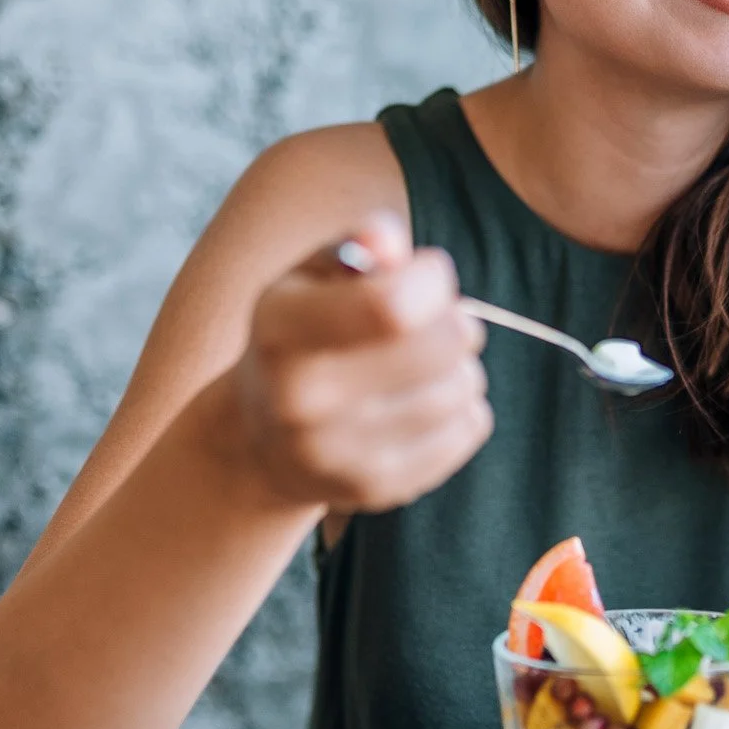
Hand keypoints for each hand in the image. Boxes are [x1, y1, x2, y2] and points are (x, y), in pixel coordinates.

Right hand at [220, 211, 491, 511]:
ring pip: (461, 387)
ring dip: (461, 366)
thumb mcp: (310, 277)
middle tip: (437, 322)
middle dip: (456, 320)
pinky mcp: (376, 489)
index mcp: (281, 330)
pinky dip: (464, 408)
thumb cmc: (301, 336)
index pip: (391, 305)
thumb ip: (355, 247)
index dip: (432, 280)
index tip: (428, 275)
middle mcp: (302, 398)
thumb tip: (388, 239)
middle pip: (441, 345)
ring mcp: (338, 452)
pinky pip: (467, 430)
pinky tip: (428, 400)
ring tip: (429, 363)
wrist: (260, 442)